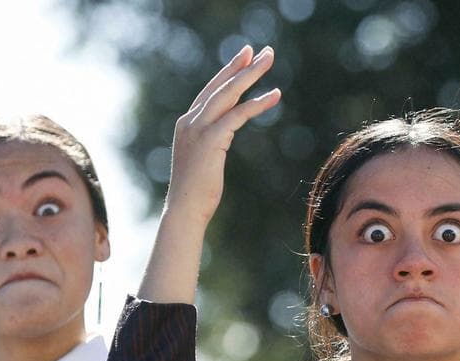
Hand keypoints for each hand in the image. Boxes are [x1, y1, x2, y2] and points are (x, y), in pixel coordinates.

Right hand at [140, 45, 281, 303]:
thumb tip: (221, 139)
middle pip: (219, 85)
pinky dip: (257, 103)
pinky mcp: (211, 139)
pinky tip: (275, 94)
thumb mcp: (203, 161)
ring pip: (228, 93)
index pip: (210, 91)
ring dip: (251, 74)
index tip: (244, 58)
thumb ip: (210, 143)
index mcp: (187, 124)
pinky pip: (238, 114)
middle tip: (260, 49)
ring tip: (270, 60)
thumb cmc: (196, 194)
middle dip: (240, 65)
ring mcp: (198, 129)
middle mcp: (189, 121)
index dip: (227, 73)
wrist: (185, 211)